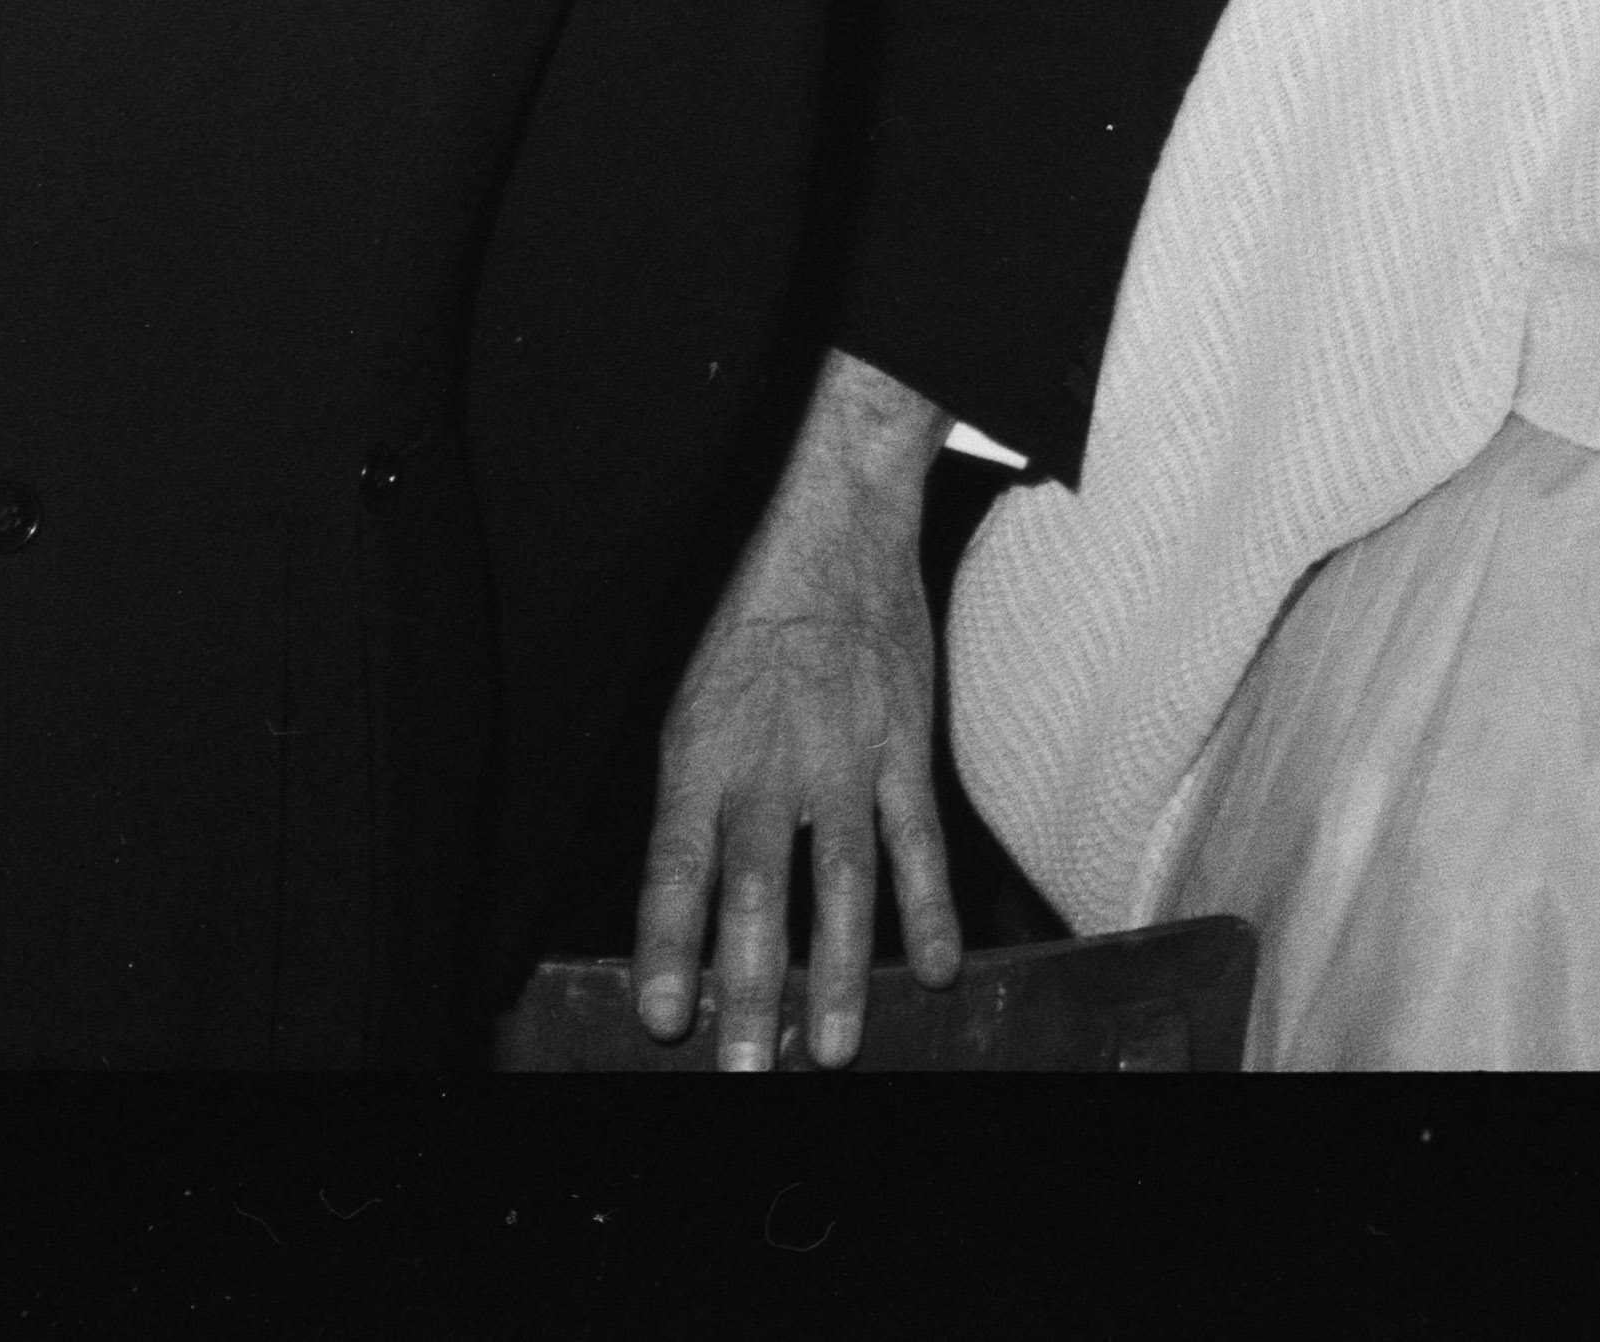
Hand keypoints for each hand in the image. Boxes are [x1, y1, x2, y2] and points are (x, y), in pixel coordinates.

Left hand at [632, 351, 967, 1063]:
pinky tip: (934, 969)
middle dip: (750, 990)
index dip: (669, 948)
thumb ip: (694, 807)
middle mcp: (769, 762)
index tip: (665, 1018)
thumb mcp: (692, 708)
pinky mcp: (904, 745)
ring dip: (834, 972)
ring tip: (829, 1049)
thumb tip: (690, 914)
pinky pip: (918, 839)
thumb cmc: (753, 629)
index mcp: (700, 754)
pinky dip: (928, 908)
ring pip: (840, 883)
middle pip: (755, 894)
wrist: (835, 530)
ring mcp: (843, 756)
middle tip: (746, 1068)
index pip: (675, 867)